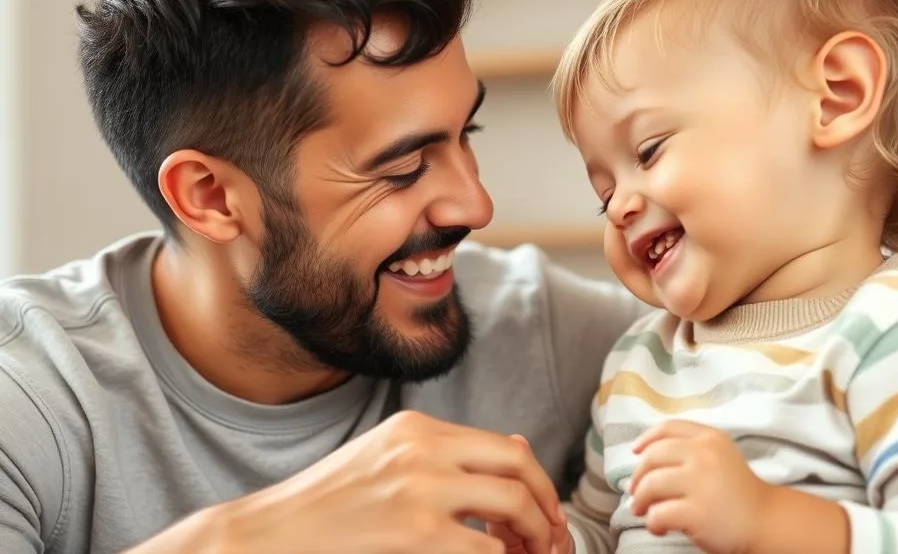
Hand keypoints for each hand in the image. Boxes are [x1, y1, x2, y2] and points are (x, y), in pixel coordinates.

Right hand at [131, 411, 563, 553]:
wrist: (270, 533)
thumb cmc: (326, 505)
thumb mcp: (388, 461)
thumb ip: (447, 456)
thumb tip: (517, 446)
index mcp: (417, 428)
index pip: (503, 444)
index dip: (535, 480)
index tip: (545, 510)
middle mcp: (423, 448)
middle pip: (517, 464)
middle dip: (547, 502)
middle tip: (554, 536)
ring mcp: (420, 488)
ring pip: (511, 503)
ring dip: (535, 534)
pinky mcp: (416, 532)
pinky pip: (485, 548)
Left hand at [628, 420, 772, 553]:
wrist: (767, 522)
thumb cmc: (738, 492)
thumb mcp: (720, 456)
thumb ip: (690, 449)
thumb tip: (643, 458)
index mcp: (710, 438)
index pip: (668, 428)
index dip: (646, 439)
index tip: (635, 451)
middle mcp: (704, 455)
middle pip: (653, 456)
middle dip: (637, 476)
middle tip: (635, 493)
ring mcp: (701, 482)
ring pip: (650, 485)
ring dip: (640, 500)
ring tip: (641, 511)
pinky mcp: (698, 512)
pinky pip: (658, 514)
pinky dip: (652, 522)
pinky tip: (660, 527)